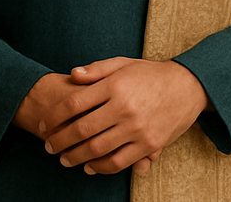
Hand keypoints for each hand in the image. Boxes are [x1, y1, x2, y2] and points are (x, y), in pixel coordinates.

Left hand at [13, 72, 155, 173]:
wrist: (188, 87)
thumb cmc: (149, 74)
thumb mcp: (122, 64)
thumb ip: (95, 70)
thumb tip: (71, 75)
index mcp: (114, 87)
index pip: (73, 104)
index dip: (53, 117)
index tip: (42, 124)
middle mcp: (124, 109)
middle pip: (82, 129)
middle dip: (59, 140)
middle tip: (48, 146)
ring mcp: (138, 129)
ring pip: (98, 149)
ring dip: (76, 157)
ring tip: (64, 159)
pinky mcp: (150, 144)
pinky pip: (120, 161)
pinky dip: (101, 167)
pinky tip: (90, 167)